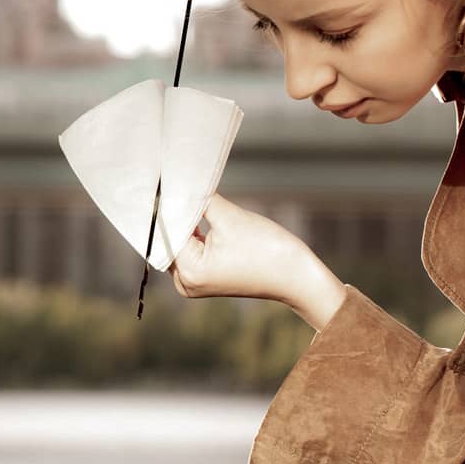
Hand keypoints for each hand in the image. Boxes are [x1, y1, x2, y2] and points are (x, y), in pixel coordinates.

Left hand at [170, 194, 345, 329]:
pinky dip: (194, 232)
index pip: (167, 231)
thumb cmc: (268, 250)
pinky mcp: (205, 278)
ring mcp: (194, 283)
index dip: (168, 204)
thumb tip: (181, 184)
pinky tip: (197, 211)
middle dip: (176, 213)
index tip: (168, 180)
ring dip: (186, 220)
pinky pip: (190, 250)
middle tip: (177, 182)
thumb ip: (200, 200)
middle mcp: (186, 282)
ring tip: (189, 193)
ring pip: (180, 243)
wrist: (297, 277)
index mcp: (189, 272)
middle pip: (170, 239)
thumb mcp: (230, 218)